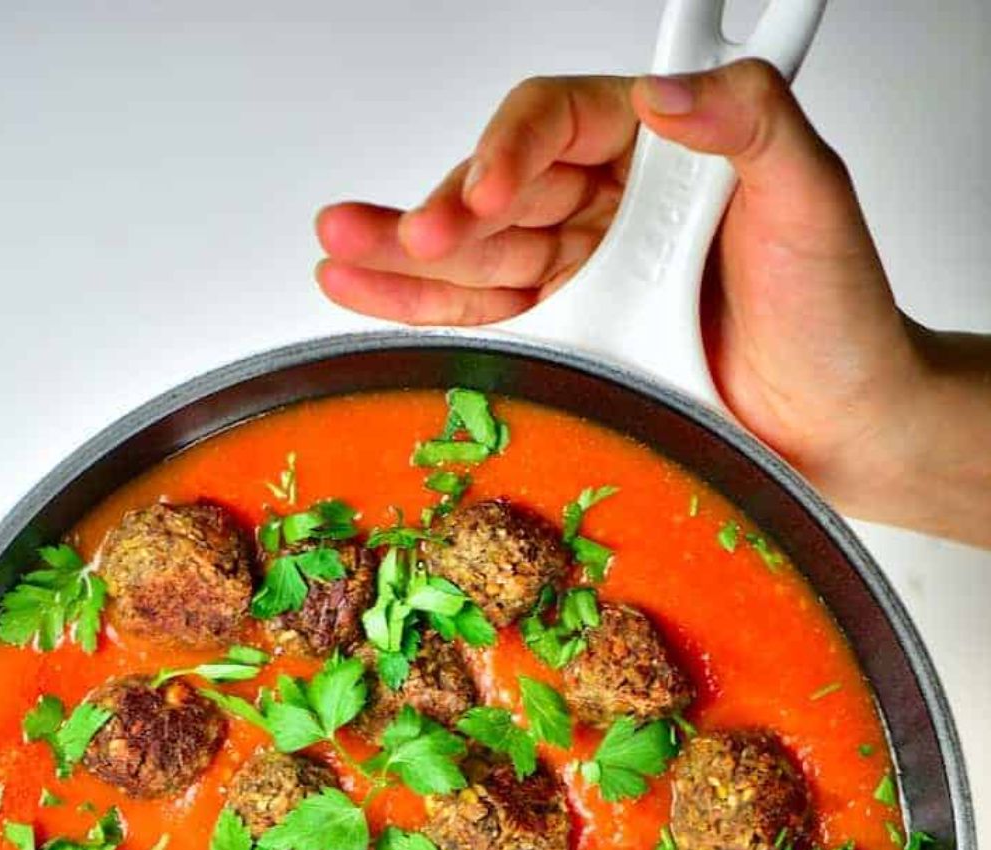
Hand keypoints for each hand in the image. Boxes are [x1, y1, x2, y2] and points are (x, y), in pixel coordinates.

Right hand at [315, 61, 944, 528]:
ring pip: (474, 255)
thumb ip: (750, 119)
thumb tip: (668, 90)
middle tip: (399, 236)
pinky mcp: (568, 344)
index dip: (512, 148)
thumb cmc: (836, 312)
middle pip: (498, 190)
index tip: (492, 190)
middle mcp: (609, 206)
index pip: (558, 122)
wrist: (844, 427)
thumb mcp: (812, 194)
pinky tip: (361, 288)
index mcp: (659, 149)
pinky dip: (420, 308)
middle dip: (438, 212)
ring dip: (399, 255)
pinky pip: (482, 318)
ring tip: (339, 253)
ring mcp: (582, 277)